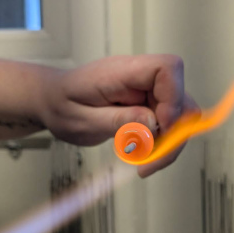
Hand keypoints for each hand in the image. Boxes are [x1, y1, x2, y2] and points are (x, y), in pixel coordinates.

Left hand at [41, 54, 198, 176]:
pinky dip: (160, 144)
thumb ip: (119, 120)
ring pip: (178, 115)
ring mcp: (145, 91)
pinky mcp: (147, 105)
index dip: (173, 98)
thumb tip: (154, 123)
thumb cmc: (61, 105)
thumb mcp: (83, 120)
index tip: (160, 127)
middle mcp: (140, 78)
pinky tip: (141, 155)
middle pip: (180, 97)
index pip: (167, 68)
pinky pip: (166, 124)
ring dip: (167, 144)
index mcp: (123, 71)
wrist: (52, 101)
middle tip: (151, 161)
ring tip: (143, 164)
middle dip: (174, 133)